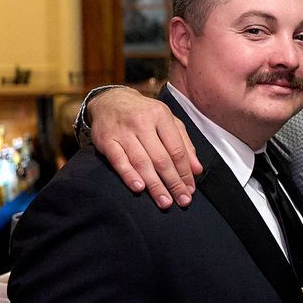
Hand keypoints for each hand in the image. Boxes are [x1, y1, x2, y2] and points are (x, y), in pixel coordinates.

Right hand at [92, 87, 203, 209]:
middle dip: (173, 182)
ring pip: (141, 162)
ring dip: (154, 184)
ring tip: (164, 201)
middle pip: (161, 158)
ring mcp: (123, 132)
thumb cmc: (143, 114)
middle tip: (182, 200)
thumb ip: (184, 143)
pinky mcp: (106, 140)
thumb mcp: (167, 120)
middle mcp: (142, 122)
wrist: (109, 101)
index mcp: (161, 116)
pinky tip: (139, 188)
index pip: (176, 149)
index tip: (190, 189)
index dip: (185, 171)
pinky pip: (118, 161)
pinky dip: (129, 175)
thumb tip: (197, 169)